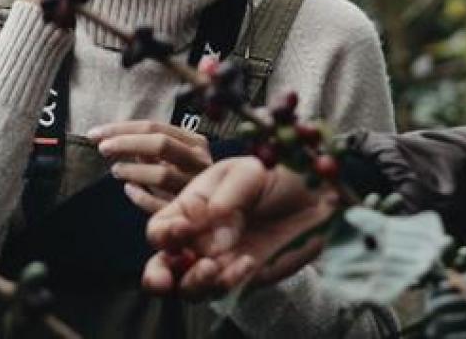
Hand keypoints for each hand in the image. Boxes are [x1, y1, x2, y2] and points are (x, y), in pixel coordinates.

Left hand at [88, 120, 212, 213]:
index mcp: (196, 142)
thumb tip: (116, 138)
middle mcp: (200, 161)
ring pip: (161, 174)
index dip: (122, 128)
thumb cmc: (191, 177)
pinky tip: (129, 190)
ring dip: (133, 171)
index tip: (96, 133)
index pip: (155, 127)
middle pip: (160, 144)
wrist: (223, 211)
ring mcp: (196, 187)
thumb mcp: (178, 156)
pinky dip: (141, 196)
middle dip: (126, 143)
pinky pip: (160, 204)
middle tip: (102, 148)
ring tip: (115, 170)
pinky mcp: (191, 211)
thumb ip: (153, 146)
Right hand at [141, 157, 335, 296]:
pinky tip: (247, 261)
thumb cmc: (269, 176)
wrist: (308, 194)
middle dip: (157, 278)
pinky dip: (232, 280)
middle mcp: (197, 242)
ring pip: (191, 290)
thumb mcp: (244, 173)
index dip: (163, 235)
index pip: (159, 231)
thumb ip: (224, 201)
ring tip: (212, 266)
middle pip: (161, 270)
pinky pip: (229, 290)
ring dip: (195, 283)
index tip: (183, 229)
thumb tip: (211, 239)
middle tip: (165, 280)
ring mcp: (218, 263)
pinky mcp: (243, 279)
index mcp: (188, 211)